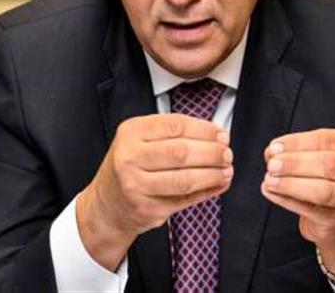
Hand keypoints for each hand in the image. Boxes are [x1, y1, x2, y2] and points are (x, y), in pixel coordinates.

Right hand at [77, 114, 233, 270]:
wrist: (107, 203)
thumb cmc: (131, 165)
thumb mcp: (140, 138)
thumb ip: (172, 133)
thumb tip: (216, 134)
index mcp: (131, 132)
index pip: (175, 126)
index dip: (203, 130)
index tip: (221, 134)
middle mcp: (129, 157)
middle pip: (181, 152)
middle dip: (211, 152)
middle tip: (227, 153)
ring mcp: (136, 186)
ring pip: (184, 179)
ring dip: (212, 174)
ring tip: (227, 170)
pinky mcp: (147, 209)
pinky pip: (184, 200)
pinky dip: (207, 192)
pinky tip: (219, 185)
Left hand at [260, 128, 334, 278]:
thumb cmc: (325, 178)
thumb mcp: (315, 157)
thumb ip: (296, 152)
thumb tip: (272, 152)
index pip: (327, 140)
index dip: (298, 142)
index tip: (275, 146)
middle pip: (328, 165)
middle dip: (296, 163)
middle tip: (272, 164)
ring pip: (323, 190)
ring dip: (291, 184)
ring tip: (269, 180)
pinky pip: (311, 210)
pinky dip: (286, 200)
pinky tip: (271, 192)